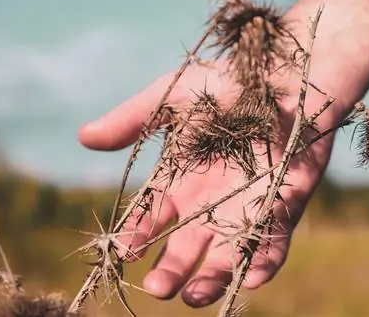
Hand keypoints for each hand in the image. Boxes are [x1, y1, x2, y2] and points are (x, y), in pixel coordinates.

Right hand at [78, 60, 335, 306]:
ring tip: (195, 298)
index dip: (138, 235)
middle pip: (186, 244)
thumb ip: (132, 118)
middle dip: (171, 268)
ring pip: (227, 252)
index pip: (153, 216)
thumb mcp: (173, 97)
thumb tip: (83, 137)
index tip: (125, 253)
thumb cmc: (228, 82)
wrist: (285, 74)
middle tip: (158, 288)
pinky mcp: (285, 203)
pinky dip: (265, 260)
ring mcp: (247, 204)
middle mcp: (211, 199)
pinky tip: (254, 278)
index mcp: (181, 178)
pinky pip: (273, 240)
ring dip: (213, 277)